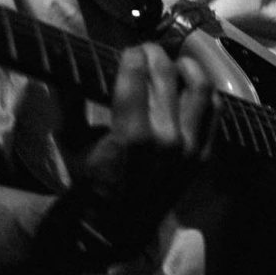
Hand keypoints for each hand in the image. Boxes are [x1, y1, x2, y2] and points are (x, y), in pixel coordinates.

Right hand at [76, 43, 215, 251]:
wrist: (115, 224)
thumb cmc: (89, 180)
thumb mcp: (71, 140)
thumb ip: (69, 98)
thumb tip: (62, 62)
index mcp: (132, 134)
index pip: (136, 75)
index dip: (132, 55)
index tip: (128, 51)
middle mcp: (166, 138)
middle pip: (166, 75)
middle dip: (154, 55)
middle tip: (146, 50)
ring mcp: (188, 148)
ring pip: (198, 88)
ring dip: (187, 68)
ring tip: (177, 63)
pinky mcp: (201, 156)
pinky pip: (213, 114)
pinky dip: (206, 94)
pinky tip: (193, 86)